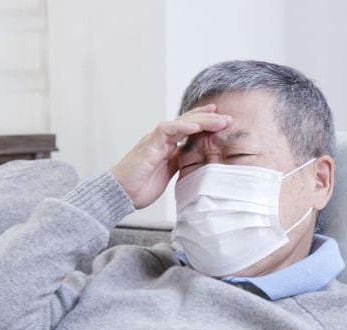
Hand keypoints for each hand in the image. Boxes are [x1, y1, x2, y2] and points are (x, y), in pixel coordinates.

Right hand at [110, 104, 231, 208]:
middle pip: (187, 122)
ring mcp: (155, 140)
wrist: (119, 194)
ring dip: (200, 120)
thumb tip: (194, 160)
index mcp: (166, 146)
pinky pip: (166, 130)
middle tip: (227, 117)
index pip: (188, 129)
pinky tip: (196, 127)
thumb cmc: (139, 187)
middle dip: (208, 118)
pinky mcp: (148, 145)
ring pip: (180, 122)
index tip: (222, 120)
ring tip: (218, 119)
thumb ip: (178, 163)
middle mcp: (161, 139)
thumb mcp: (167, 175)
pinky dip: (182, 127)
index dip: (205, 123)